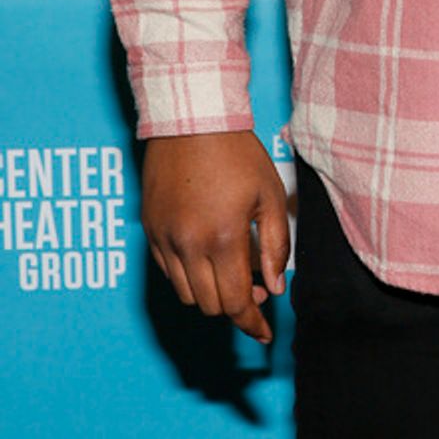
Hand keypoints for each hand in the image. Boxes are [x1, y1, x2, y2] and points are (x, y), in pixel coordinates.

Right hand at [141, 130, 289, 344]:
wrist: (192, 120)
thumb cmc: (238, 153)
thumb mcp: (269, 195)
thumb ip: (274, 246)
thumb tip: (274, 288)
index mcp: (222, 238)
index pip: (234, 303)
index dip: (251, 322)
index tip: (265, 333)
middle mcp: (187, 245)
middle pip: (210, 305)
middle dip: (235, 305)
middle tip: (256, 287)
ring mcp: (164, 239)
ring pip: (187, 294)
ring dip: (211, 293)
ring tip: (232, 269)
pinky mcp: (149, 230)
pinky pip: (168, 273)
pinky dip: (189, 276)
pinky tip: (207, 254)